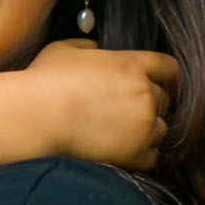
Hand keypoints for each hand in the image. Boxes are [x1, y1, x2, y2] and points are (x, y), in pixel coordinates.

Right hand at [24, 38, 179, 170]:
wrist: (35, 118)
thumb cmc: (44, 81)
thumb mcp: (64, 50)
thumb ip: (88, 46)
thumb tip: (96, 49)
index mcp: (131, 65)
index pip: (169, 68)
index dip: (166, 76)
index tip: (161, 84)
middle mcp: (144, 94)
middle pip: (164, 100)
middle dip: (149, 104)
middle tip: (126, 112)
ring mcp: (142, 125)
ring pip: (161, 129)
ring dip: (147, 131)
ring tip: (122, 135)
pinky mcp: (135, 154)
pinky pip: (152, 157)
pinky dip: (141, 156)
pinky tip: (123, 153)